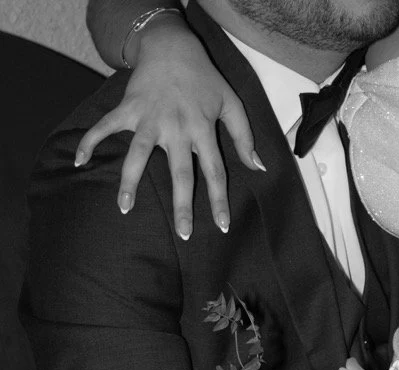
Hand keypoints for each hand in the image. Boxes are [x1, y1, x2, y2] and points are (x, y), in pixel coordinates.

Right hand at [74, 22, 261, 239]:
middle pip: (180, 173)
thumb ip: (244, 138)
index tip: (222, 226)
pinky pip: (106, 127)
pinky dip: (90, 141)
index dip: (219, 200)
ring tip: (125, 208)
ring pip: (138, 155)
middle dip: (182, 205)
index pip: (215, 171)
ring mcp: (149, 118)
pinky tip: (79, 161)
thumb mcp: (231, 104)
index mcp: (202, 129)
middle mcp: (176, 128)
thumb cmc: (204, 79)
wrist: (171, 46)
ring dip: (130, 182)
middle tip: (183, 234)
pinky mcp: (128, 109)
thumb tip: (259, 169)